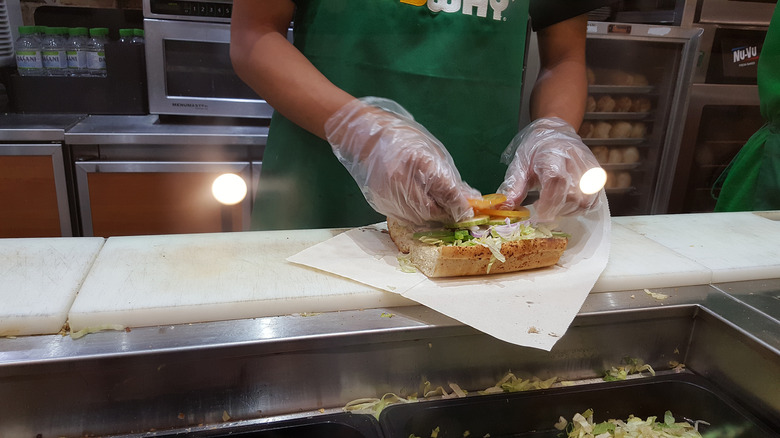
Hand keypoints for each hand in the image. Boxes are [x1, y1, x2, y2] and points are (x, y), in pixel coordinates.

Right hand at [325, 97, 479, 225]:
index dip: (458, 204)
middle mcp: (400, 180)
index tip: (467, 210)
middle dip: (446, 213)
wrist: (367, 138)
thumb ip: (448, 177)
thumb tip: (467, 197)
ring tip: (439, 209)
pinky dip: (416, 216)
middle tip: (455, 212)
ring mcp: (387, 193)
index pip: (444, 190)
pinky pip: (403, 217)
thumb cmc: (403, 140)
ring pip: (417, 218)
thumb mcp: (431, 151)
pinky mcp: (380, 202)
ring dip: (432, 217)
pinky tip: (420, 206)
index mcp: (417, 160)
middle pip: (430, 210)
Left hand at [498, 117, 602, 221]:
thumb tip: (506, 206)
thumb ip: (514, 187)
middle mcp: (575, 161)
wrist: (555, 133)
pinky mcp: (596, 176)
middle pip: (572, 194)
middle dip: (556, 209)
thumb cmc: (536, 150)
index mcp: (553, 155)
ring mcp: (588, 169)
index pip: (556, 180)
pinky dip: (579, 208)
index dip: (548, 201)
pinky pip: (592, 200)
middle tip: (542, 210)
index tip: (537, 212)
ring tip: (553, 205)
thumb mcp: (520, 165)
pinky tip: (566, 204)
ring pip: (584, 200)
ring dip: (567, 210)